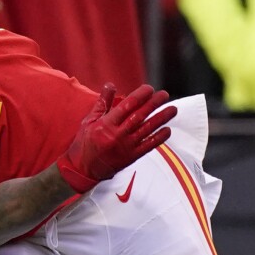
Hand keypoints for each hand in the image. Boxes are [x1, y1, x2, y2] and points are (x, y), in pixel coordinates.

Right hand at [56, 83, 175, 191]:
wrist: (82, 170)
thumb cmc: (84, 144)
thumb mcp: (88, 122)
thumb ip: (102, 103)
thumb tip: (110, 85)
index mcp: (105, 125)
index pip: (127, 105)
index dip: (140, 95)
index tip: (149, 89)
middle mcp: (117, 135)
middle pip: (140, 115)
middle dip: (154, 103)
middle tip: (164, 95)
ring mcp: (125, 147)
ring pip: (148, 129)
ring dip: (162, 118)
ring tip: (173, 109)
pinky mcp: (131, 157)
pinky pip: (149, 146)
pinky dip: (160, 137)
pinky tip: (168, 129)